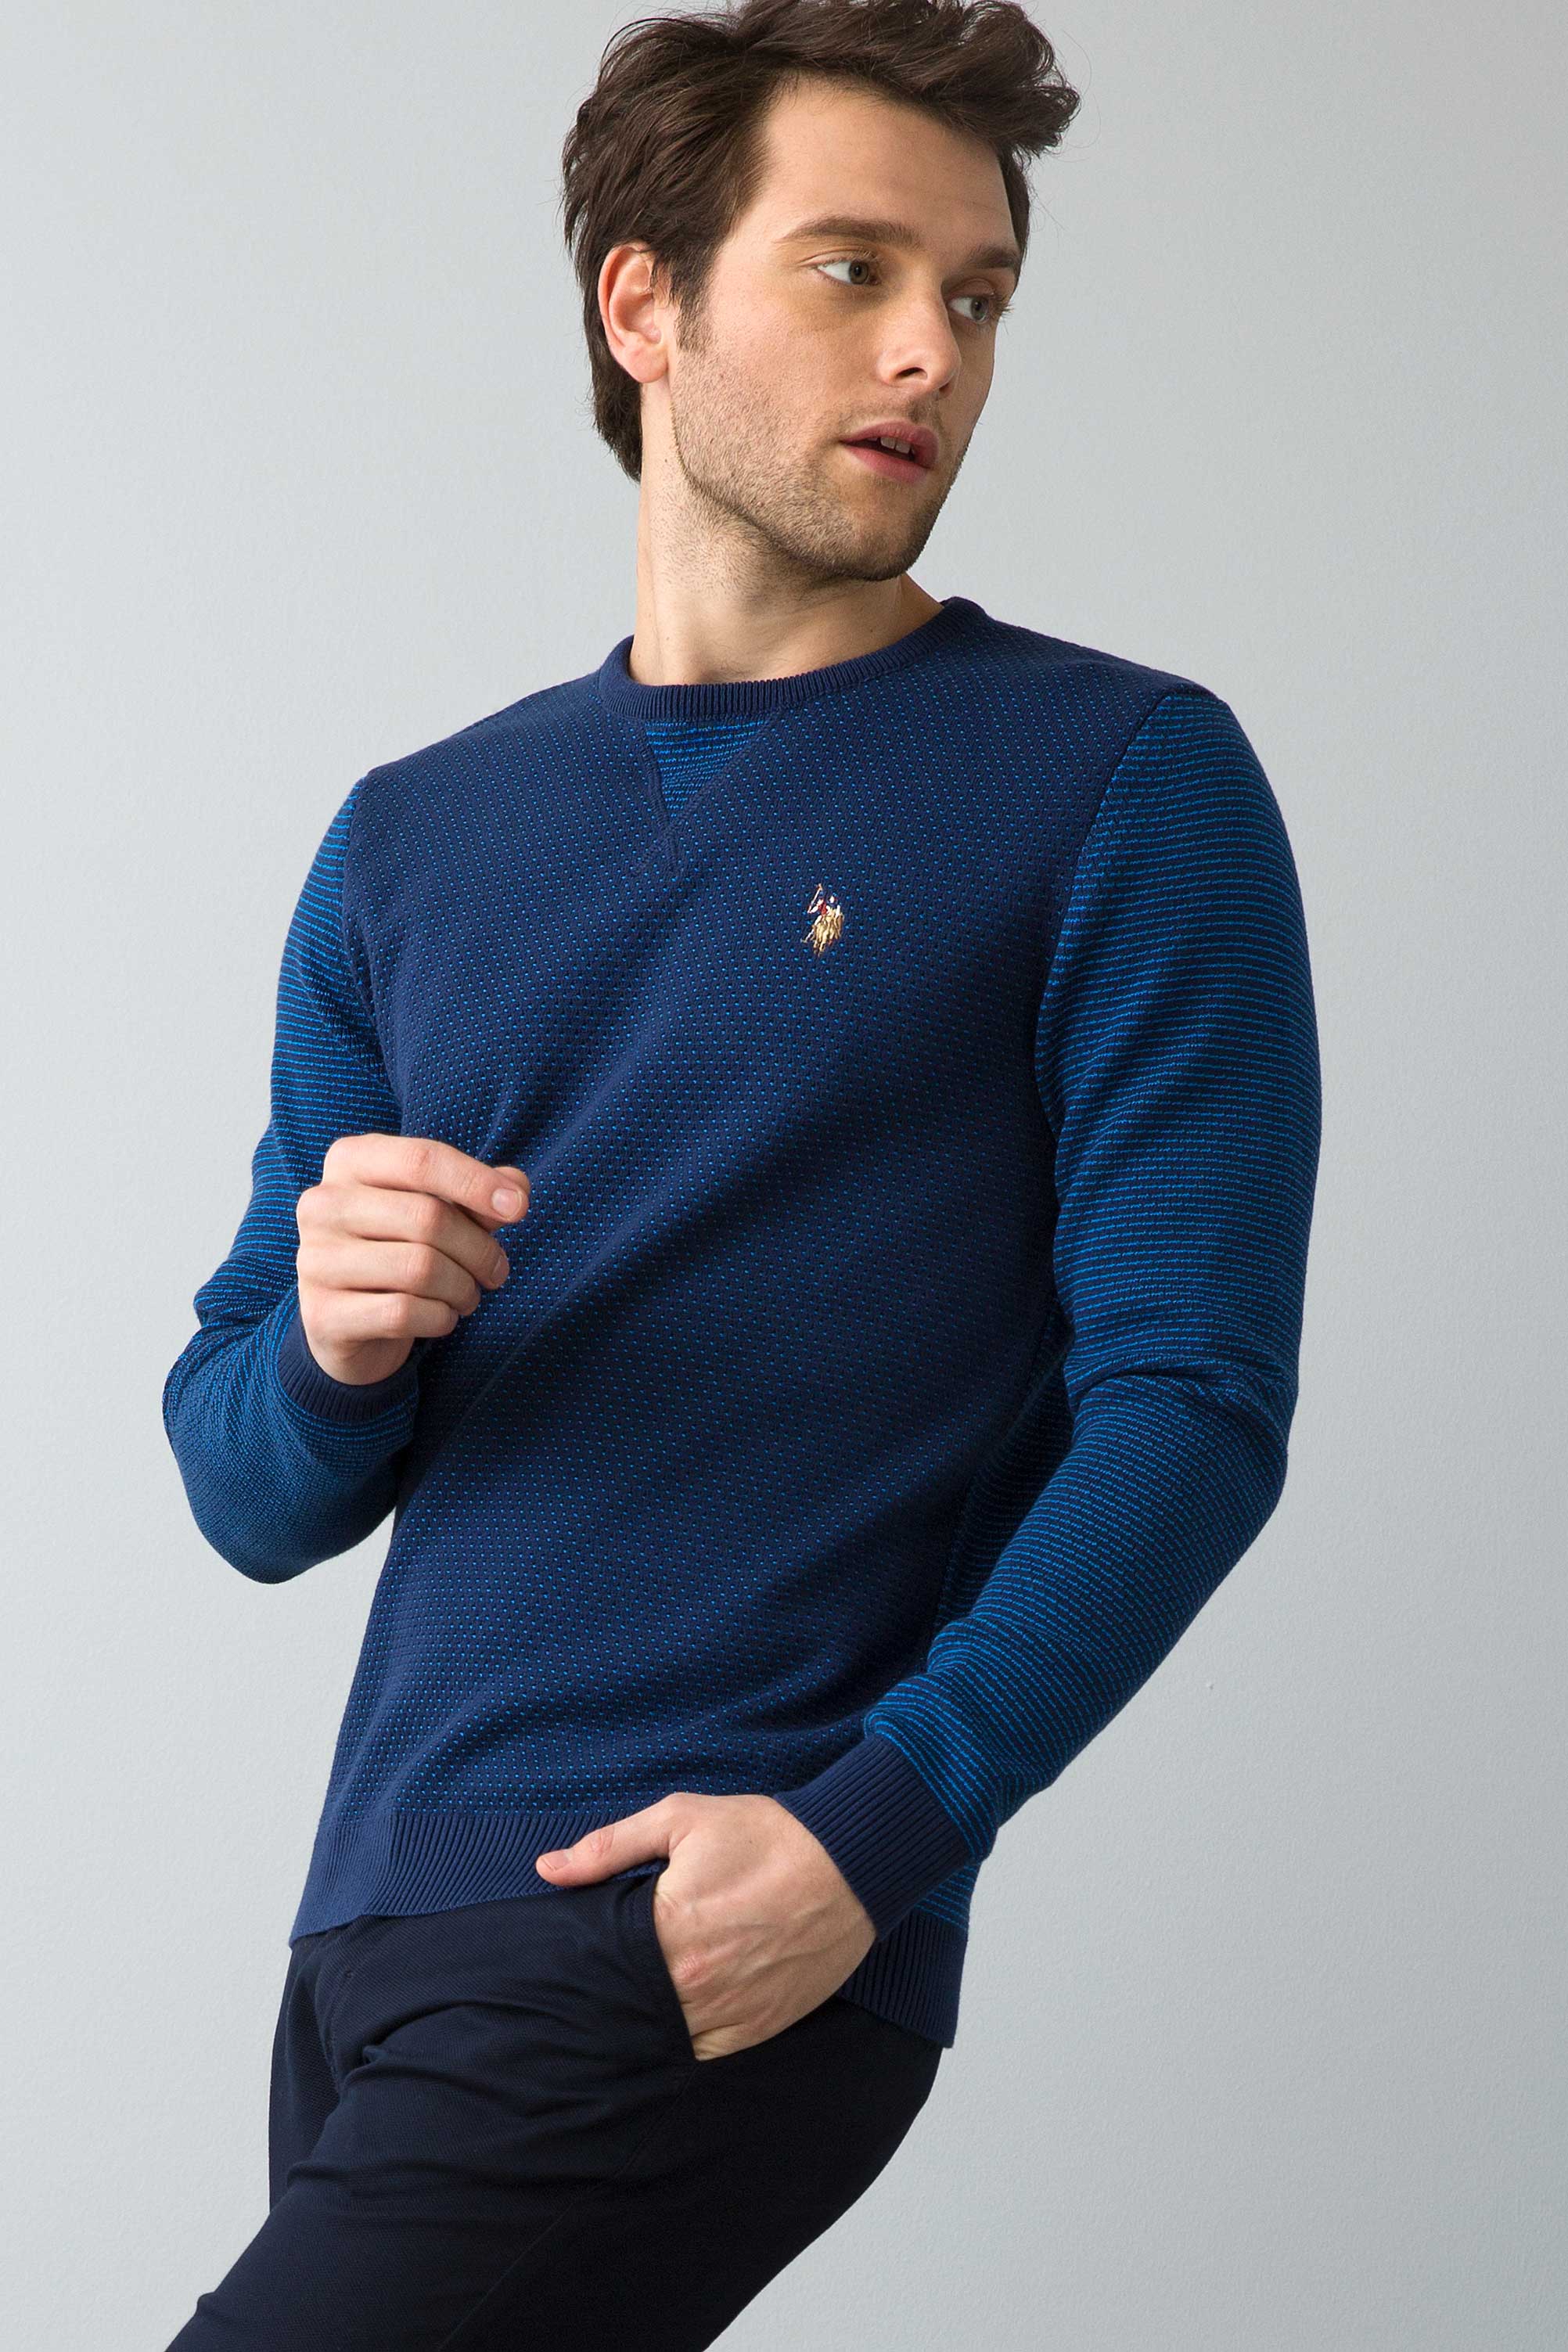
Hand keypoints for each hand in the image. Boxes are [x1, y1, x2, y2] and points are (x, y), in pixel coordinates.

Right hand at [295, 1134, 529, 1384]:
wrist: (345, 1322)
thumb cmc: (399, 1248)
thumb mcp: (440, 1210)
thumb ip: (478, 1194)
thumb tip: (515, 1189)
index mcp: (350, 1162)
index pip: (422, 1160)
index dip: (477, 1183)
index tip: (518, 1208)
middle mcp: (322, 1204)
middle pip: (428, 1218)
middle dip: (479, 1250)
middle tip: (496, 1271)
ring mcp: (315, 1260)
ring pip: (420, 1269)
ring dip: (463, 1288)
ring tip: (468, 1296)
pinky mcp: (322, 1314)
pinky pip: (403, 1313)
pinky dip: (440, 1318)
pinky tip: (441, 1317)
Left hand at [534, 1794, 877, 2060]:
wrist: (852, 1860)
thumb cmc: (764, 1834)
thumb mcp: (681, 1819)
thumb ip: (609, 1847)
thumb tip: (547, 1868)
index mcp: (669, 1933)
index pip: (601, 1968)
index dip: (580, 1966)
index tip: (568, 1961)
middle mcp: (697, 1984)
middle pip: (628, 2008)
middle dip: (609, 1997)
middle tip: (589, 1988)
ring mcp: (732, 2012)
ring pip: (666, 2037)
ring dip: (646, 2022)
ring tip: (632, 2001)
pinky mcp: (763, 2026)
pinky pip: (708, 2050)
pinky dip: (688, 2037)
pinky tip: (676, 2017)